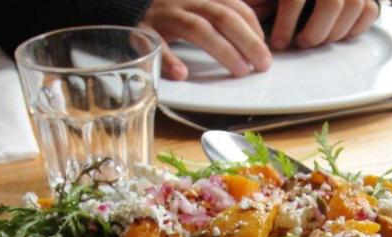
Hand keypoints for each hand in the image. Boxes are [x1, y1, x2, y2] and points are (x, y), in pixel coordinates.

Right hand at [140, 0, 271, 80]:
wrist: (126, 3)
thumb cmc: (168, 8)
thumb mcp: (196, 4)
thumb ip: (221, 13)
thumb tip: (256, 35)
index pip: (234, 6)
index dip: (253, 27)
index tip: (265, 49)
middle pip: (222, 16)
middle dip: (247, 41)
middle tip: (263, 64)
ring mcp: (164, 13)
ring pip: (197, 27)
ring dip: (222, 50)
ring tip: (240, 70)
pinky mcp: (143, 29)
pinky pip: (157, 43)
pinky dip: (169, 59)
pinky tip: (182, 74)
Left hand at [263, 0, 379, 49]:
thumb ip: (258, 2)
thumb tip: (246, 11)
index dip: (286, 22)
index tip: (279, 43)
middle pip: (331, 2)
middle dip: (314, 31)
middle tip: (301, 43)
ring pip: (353, 7)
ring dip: (332, 32)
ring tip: (314, 39)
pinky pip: (368, 12)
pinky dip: (353, 28)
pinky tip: (335, 34)